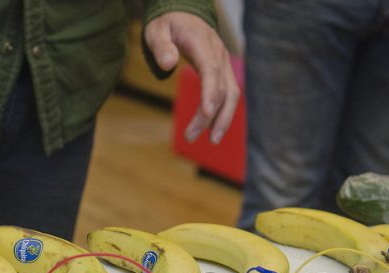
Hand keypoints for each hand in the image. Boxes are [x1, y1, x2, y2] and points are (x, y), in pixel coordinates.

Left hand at [144, 12, 239, 143]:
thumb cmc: (168, 24)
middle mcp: (219, 54)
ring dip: (224, 118)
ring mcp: (223, 63)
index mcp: (203, 43)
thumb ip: (161, 46)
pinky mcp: (223, 72)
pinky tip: (213, 129)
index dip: (210, 92)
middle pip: (222, 88)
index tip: (206, 112)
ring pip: (232, 94)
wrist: (184, 15)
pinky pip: (229, 94)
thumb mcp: (157, 30)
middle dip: (210, 115)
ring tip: (211, 140)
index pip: (211, 70)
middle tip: (191, 136)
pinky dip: (223, 112)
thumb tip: (168, 63)